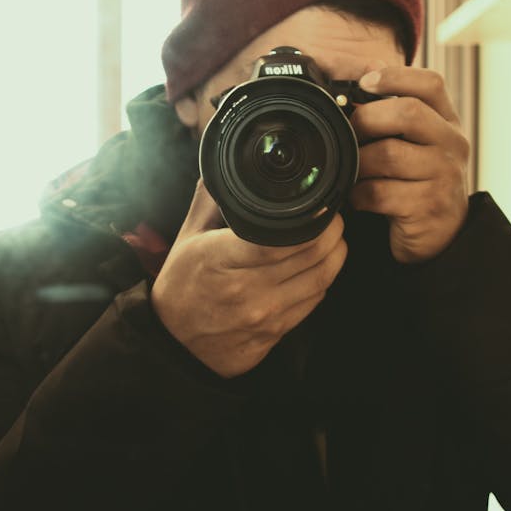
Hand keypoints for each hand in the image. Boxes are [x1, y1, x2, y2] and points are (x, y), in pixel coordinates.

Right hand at [150, 180, 347, 377]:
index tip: (319, 206)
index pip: (281, 238)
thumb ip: (212, 199)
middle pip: (311, 256)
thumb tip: (232, 165)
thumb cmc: (181, 287)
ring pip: (321, 279)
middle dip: (332, 231)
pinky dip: (323, 280)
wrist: (174, 345)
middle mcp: (247, 290)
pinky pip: (313, 302)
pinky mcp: (276, 334)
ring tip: (333, 238)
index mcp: (221, 260)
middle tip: (332, 217)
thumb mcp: (188, 237)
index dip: (312, 220)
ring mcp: (265, 316)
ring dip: (335, 254)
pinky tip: (318, 267)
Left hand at [350, 64, 470, 263]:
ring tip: (353, 171)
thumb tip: (357, 75)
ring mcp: (445, 175)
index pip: (431, 84)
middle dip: (367, 119)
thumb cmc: (417, 182)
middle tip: (349, 133)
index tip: (365, 82)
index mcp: (448, 122)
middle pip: (407, 112)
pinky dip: (359, 194)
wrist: (440, 236)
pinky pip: (379, 192)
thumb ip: (394, 114)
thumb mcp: (416, 144)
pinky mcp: (429, 206)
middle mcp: (453, 144)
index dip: (395, 76)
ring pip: (387, 154)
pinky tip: (359, 198)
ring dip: (358, 162)